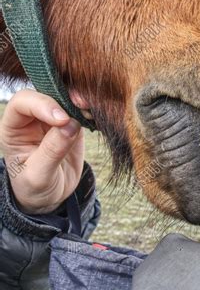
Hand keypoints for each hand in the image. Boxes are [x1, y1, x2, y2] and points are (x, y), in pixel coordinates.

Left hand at [0, 90, 84, 214]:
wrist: (50, 196)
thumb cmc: (35, 187)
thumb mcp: (39, 175)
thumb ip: (52, 151)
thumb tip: (71, 125)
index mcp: (13, 128)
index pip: (22, 103)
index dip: (42, 105)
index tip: (62, 120)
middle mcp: (31, 119)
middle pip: (45, 93)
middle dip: (63, 96)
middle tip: (81, 105)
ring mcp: (52, 120)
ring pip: (64, 97)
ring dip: (78, 99)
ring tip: (90, 109)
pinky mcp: (71, 124)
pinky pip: (80, 110)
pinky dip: (89, 110)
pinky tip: (95, 116)